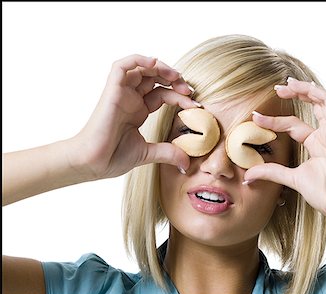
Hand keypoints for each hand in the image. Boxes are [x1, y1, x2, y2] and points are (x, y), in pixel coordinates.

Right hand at [68, 54, 197, 179]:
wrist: (92, 163)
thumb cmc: (111, 157)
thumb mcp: (147, 153)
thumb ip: (167, 153)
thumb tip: (186, 162)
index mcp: (137, 110)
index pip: (162, 94)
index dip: (180, 97)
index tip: (196, 105)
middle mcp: (130, 99)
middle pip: (155, 79)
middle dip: (175, 80)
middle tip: (189, 90)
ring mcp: (121, 93)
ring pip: (141, 68)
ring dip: (162, 68)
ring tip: (177, 77)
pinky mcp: (112, 90)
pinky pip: (122, 66)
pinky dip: (139, 60)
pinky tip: (155, 64)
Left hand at [244, 78, 325, 221]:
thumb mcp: (291, 179)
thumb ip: (271, 172)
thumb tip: (248, 176)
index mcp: (316, 145)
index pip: (292, 125)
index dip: (274, 120)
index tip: (255, 117)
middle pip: (311, 106)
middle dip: (295, 94)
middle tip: (277, 88)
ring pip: (323, 102)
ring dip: (307, 90)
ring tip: (288, 83)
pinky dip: (322, 95)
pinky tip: (307, 88)